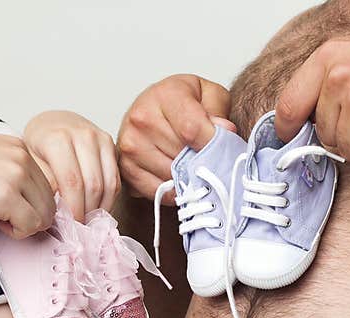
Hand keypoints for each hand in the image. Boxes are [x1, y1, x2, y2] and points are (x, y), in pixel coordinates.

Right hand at [0, 132, 55, 238]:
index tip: (5, 205)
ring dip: (23, 224)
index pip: (46, 184)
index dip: (29, 201)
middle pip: (50, 201)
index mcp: (17, 145)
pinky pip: (31, 226)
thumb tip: (31, 202)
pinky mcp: (7, 196)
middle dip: (28, 215)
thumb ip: (10, 173)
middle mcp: (21, 156)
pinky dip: (15, 232)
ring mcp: (16, 174)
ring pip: (45, 216)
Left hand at [24, 111, 119, 219]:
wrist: (53, 123)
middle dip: (87, 211)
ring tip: (89, 220)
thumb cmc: (39, 145)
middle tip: (80, 228)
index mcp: (58, 138)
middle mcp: (82, 135)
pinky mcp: (112, 145)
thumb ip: (44, 184)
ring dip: (100, 208)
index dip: (74, 209)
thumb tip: (59, 210)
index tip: (70, 225)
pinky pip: (116, 179)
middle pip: (93, 185)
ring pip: (109, 184)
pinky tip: (97, 208)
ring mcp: (100, 138)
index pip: (72, 183)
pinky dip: (109, 199)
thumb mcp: (31, 163)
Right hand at [118, 74, 234, 199]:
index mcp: (165, 95)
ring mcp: (130, 146)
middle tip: (207, 157)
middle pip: (182, 156)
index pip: (192, 129)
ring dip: (186, 177)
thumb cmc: (179, 104)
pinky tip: (176, 175)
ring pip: (171, 176)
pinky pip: (158, 190)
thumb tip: (224, 131)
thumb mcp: (208, 95)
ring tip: (190, 164)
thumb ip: (218, 110)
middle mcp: (142, 118)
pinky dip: (172, 189)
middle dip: (200, 161)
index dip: (211, 145)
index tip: (221, 148)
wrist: (150, 111)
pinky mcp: (125, 168)